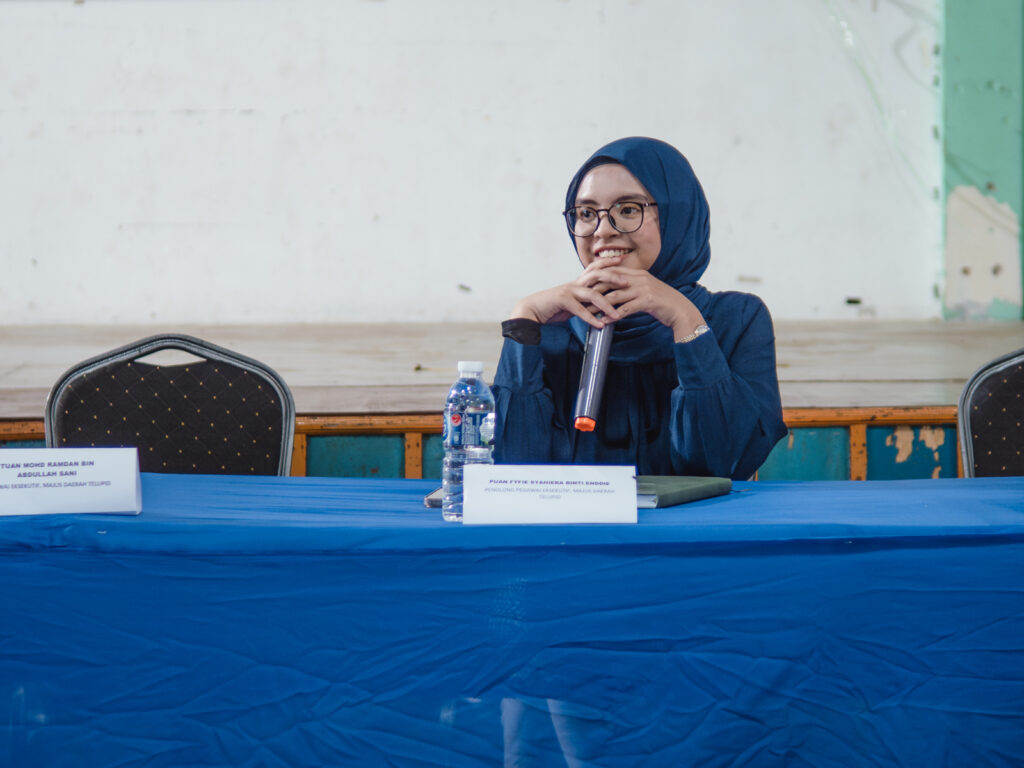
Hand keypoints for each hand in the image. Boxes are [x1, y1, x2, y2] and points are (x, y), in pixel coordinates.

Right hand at [509, 255, 630, 328]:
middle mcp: (575, 283)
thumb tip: (602, 305)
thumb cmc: (553, 307)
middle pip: (597, 274)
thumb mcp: (573, 301)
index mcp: (578, 282)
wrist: (533, 310)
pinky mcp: (562, 301)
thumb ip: (586, 300)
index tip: (622, 261)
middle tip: (627, 282)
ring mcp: (569, 291)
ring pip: (591, 294)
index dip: (608, 263)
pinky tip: (600, 325)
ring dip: (606, 304)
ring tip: (617, 314)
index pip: (595, 267)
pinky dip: (591, 318)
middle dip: (613, 277)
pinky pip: (580, 310)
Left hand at [595, 265, 705, 341]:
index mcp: (638, 274)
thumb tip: (615, 291)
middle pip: (610, 282)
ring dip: (600, 306)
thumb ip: (631, 287)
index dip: (597, 280)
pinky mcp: (647, 301)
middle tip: (581, 300)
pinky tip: (605, 321)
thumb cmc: (662, 302)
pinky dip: (613, 315)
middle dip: (594, 291)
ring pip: (616, 296)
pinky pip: (626, 309)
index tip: (584, 287)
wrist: (680, 310)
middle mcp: (639, 278)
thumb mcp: (645, 290)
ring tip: (588, 313)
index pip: (612, 272)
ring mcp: (644, 289)